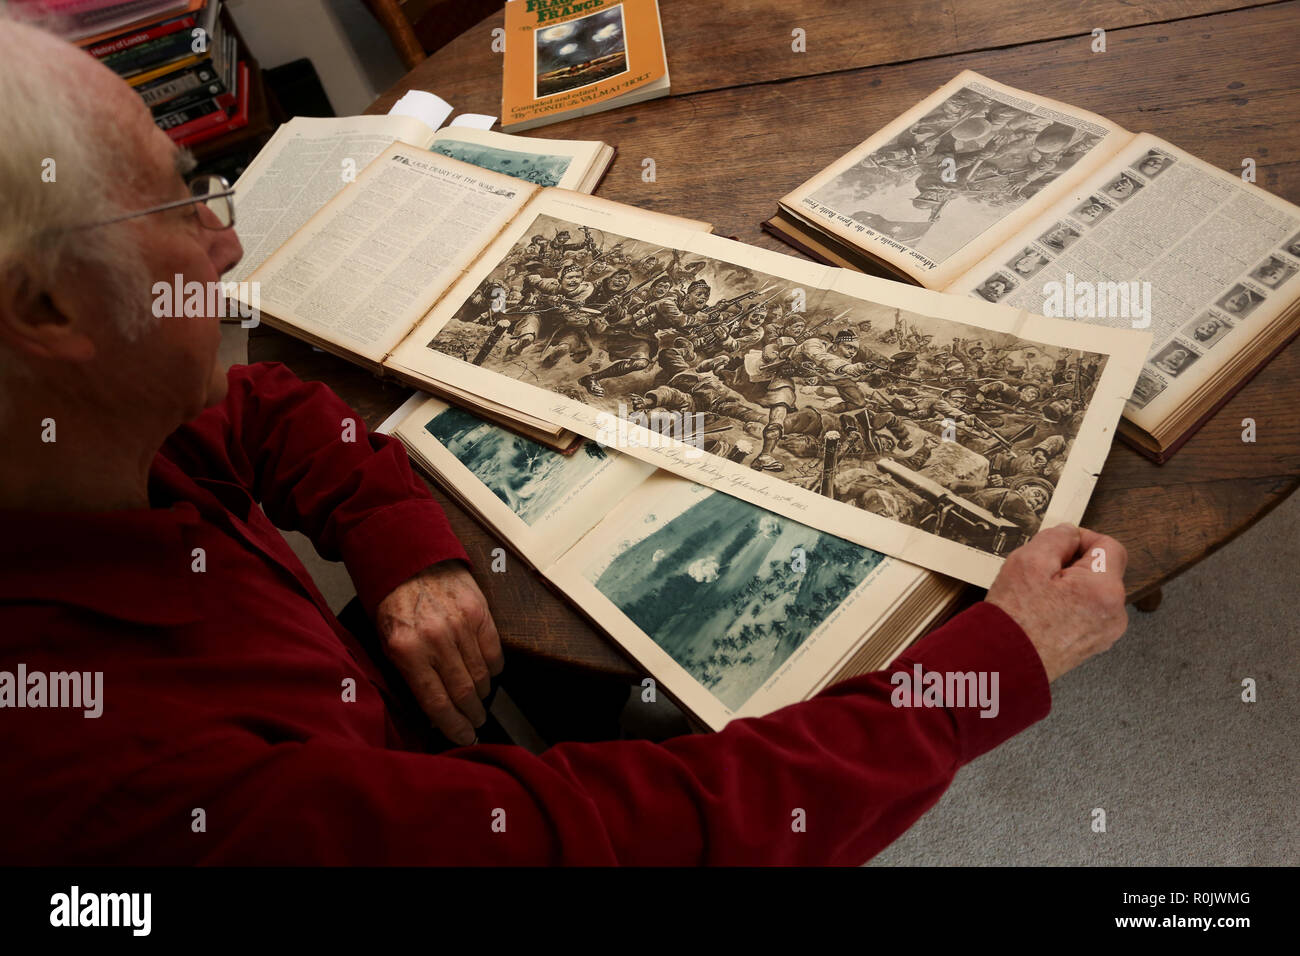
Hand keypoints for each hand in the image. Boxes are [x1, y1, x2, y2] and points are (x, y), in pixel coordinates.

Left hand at [375, 562, 503, 744]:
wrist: (410, 559)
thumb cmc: (394, 604)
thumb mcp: (387, 642)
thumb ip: (409, 675)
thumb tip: (434, 711)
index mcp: (407, 651)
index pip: (436, 702)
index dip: (453, 726)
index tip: (463, 737)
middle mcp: (435, 640)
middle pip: (463, 693)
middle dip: (471, 715)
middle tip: (474, 724)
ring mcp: (460, 625)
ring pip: (481, 675)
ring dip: (482, 695)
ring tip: (480, 703)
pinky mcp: (479, 612)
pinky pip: (493, 652)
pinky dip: (493, 669)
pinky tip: (488, 675)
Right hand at [986, 523, 1127, 681]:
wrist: (1005, 665)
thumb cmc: (1015, 619)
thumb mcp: (1028, 561)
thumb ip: (1056, 538)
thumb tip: (1069, 533)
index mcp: (1105, 589)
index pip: (1110, 545)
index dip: (1084, 539)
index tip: (1060, 545)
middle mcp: (1114, 613)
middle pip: (1102, 570)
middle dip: (1073, 565)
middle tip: (1041, 573)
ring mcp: (1105, 632)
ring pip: (1093, 592)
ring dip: (1071, 587)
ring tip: (1038, 596)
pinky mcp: (1093, 645)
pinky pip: (1088, 613)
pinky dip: (1070, 607)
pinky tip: (1043, 613)